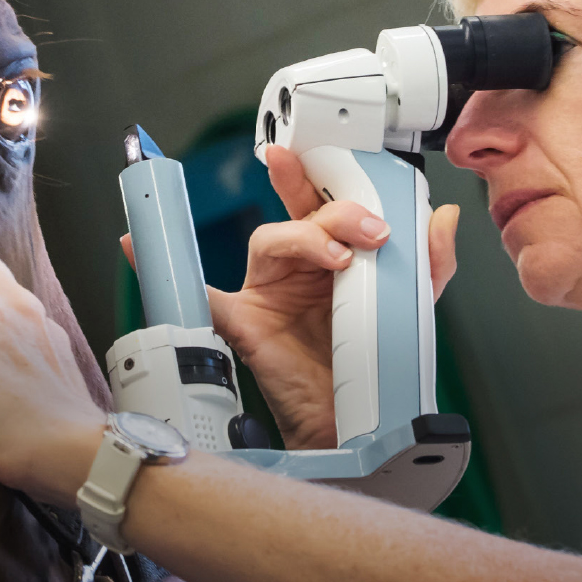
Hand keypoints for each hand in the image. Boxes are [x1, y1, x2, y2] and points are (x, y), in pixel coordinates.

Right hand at [160, 145, 457, 449]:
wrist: (352, 426)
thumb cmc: (370, 366)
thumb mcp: (412, 307)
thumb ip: (429, 264)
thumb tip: (443, 218)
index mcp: (330, 258)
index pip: (325, 204)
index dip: (322, 174)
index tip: (328, 155)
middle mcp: (295, 269)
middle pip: (300, 216)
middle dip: (331, 209)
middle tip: (366, 228)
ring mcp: (265, 293)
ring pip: (268, 241)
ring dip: (304, 238)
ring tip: (340, 258)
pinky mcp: (243, 324)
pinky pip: (199, 296)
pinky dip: (166, 270)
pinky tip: (137, 245)